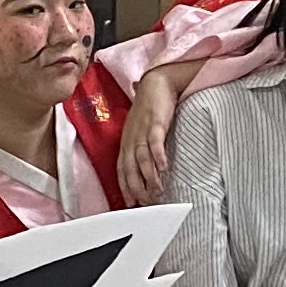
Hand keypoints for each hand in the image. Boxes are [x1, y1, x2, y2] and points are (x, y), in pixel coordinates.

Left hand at [119, 63, 188, 205]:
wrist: (157, 83)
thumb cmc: (150, 109)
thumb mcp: (140, 130)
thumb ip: (140, 147)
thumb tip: (147, 167)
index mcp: (126, 142)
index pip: (121, 169)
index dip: (125, 187)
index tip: (130, 203)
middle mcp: (131, 139)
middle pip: (130, 169)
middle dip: (136, 188)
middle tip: (146, 202)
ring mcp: (143, 131)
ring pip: (142, 160)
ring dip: (148, 177)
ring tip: (156, 191)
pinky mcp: (156, 123)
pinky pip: (155, 142)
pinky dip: (158, 156)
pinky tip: (164, 168)